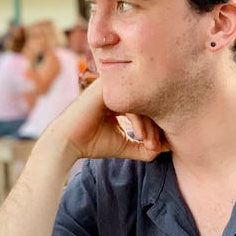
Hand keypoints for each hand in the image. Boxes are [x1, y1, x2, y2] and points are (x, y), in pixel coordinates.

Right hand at [45, 78, 168, 162]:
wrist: (67, 143)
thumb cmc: (92, 143)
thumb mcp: (125, 145)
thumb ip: (144, 146)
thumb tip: (168, 149)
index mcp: (121, 98)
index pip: (147, 107)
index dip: (155, 127)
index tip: (159, 146)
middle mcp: (117, 89)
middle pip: (147, 102)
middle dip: (155, 126)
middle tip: (156, 146)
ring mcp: (111, 87)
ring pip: (141, 101)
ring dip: (149, 125)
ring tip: (149, 144)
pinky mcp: (106, 89)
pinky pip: (131, 101)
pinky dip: (138, 120)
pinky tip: (139, 136)